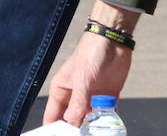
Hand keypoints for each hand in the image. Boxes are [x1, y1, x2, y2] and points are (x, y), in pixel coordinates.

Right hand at [44, 1, 136, 126]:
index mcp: (62, 90)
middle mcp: (75, 96)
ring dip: (93, 128)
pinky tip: (109, 127)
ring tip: (96, 132)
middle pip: (72, 122)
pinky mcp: (108, 97)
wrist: (114, 40)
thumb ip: (78, 102)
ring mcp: (92, 98)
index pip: (53, 116)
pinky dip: (108, 122)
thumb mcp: (82, 78)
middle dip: (76, 131)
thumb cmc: (91, 51)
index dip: (54, 129)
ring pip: (90, 121)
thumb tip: (71, 122)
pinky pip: (106, 115)